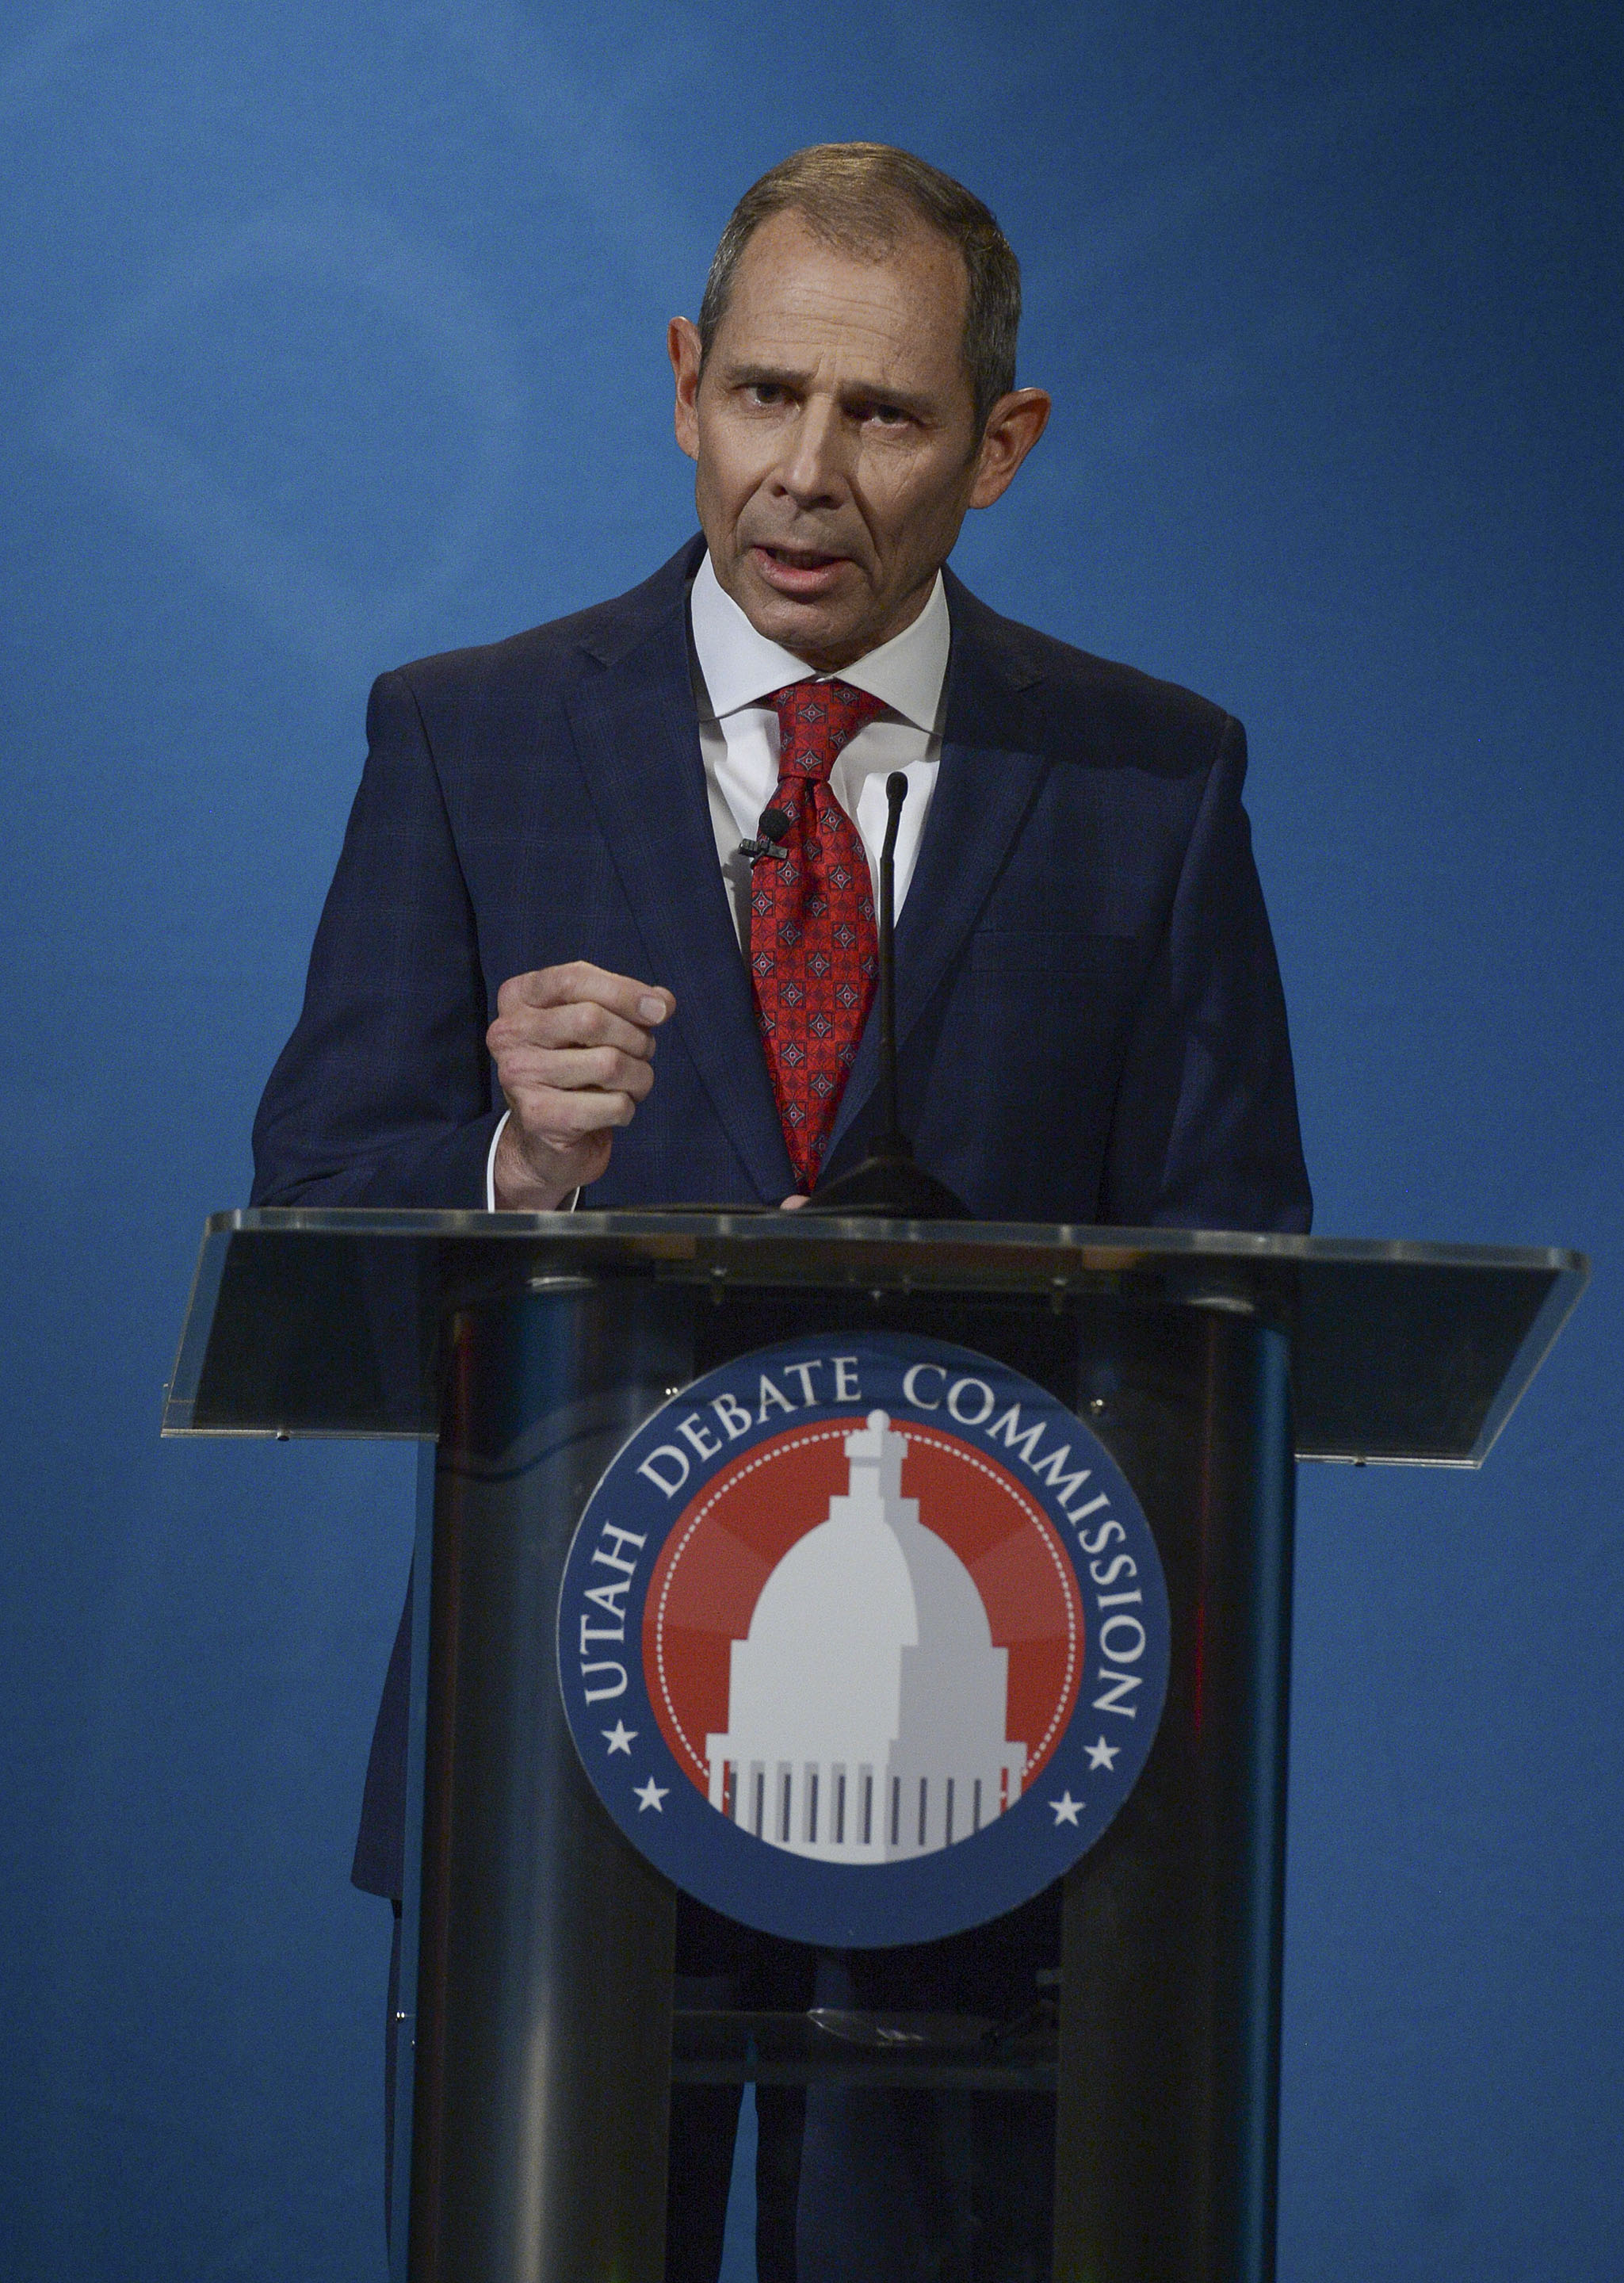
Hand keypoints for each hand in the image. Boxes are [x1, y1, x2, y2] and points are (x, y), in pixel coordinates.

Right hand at [487, 961, 673, 1208]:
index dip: (624, 991)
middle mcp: (507, 1034)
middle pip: (591, 1019)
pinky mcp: (539, 1117)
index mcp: (517, 999)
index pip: (573, 978)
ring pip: (609, 1063)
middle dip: (636, 1038)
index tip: (659, 1010)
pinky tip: (613, 1111)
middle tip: (643, 1054)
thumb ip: (626, 1005)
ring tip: (631, 1084)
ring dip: (639, 1076)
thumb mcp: (595, 1025)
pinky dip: (628, 1108)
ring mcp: (518, 1076)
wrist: (544, 1140)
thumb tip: (662, 1002)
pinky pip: (613, 1104)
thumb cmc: (574, 1069)